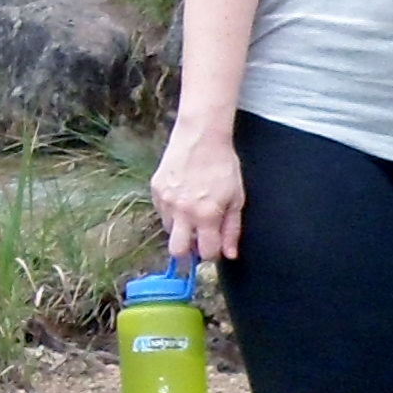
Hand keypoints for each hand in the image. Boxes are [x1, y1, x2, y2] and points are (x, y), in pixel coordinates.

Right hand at [150, 130, 243, 268]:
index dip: (212, 253)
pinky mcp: (155, 190)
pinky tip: (182, 196)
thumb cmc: (223, 165)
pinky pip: (161, 212)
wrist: (201, 137)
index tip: (214, 246)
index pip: (206, 253)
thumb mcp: (236, 198)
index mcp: (206, 215)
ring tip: (191, 211)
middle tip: (196, 241)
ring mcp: (166, 201)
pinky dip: (171, 211)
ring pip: (168, 230)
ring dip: (180, 228)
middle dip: (187, 252)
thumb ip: (232, 230)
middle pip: (176, 251)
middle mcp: (183, 212)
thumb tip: (230, 254)